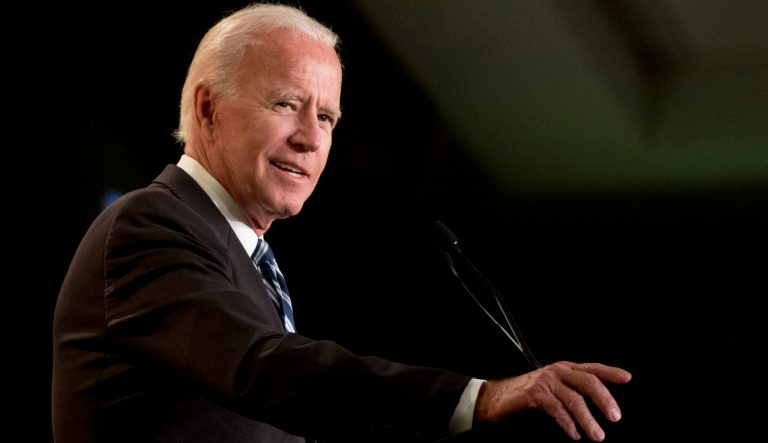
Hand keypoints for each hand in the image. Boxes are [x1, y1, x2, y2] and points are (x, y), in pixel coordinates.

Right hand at [474, 361, 631, 440]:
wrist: (495, 398)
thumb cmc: (526, 396)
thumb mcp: (552, 389)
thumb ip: (571, 392)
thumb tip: (599, 409)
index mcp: (564, 368)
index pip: (592, 368)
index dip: (610, 372)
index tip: (628, 379)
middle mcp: (557, 371)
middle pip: (588, 381)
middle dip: (604, 399)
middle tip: (616, 417)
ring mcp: (546, 382)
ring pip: (574, 399)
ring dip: (588, 419)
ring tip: (598, 435)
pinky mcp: (535, 395)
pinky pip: (557, 409)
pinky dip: (568, 424)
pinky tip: (574, 435)